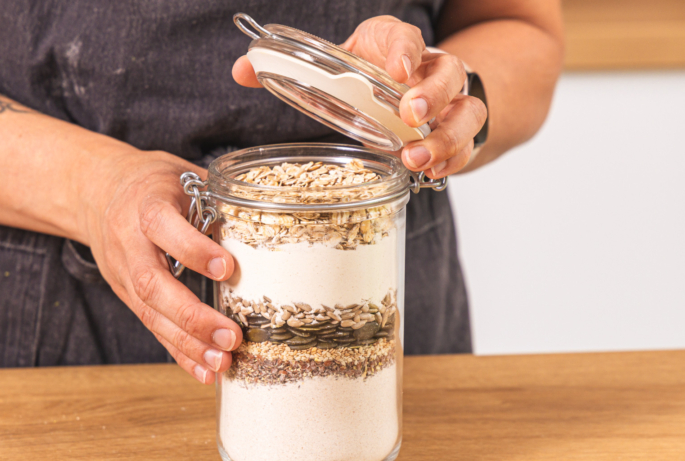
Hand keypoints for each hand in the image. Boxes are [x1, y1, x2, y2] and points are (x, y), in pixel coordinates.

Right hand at [81, 151, 241, 383]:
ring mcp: (123, 273)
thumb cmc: (152, 183)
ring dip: (187, 344)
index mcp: (145, 203)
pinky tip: (204, 371)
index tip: (227, 269)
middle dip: (192, 315)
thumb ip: (216, 197)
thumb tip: (270, 217)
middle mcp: (128, 242)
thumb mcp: (181, 174)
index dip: (192, 249)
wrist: (95, 191)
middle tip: (231, 336)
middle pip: (151, 283)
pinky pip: (152, 326)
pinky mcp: (126, 294)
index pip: (161, 225)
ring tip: (222, 363)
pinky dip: (179, 352)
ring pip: (149, 313)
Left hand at [232, 16, 486, 178]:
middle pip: (448, 73)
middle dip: (433, 95)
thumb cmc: (368, 75)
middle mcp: (430, 70)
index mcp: (394, 45)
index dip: (405, 51)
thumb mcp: (336, 64)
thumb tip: (241, 70)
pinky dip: (453, 160)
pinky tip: (430, 173)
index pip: (407, 38)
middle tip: (410, 116)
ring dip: (445, 137)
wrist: (413, 87)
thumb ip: (291, 68)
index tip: (396, 71)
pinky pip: (467, 146)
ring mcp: (449, 103)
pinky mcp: (456, 132)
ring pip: (468, 112)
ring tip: (416, 159)